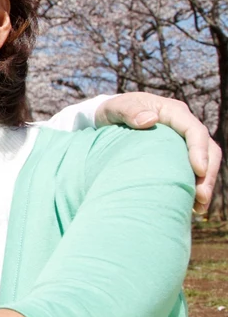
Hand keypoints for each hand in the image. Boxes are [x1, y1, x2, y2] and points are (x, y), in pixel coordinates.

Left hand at [95, 92, 221, 212]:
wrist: (108, 116)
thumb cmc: (112, 111)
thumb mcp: (115, 108)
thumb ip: (129, 111)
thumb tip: (150, 120)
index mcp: (173, 112)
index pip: (194, 131)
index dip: (200, 150)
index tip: (199, 171)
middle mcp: (183, 126)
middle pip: (208, 149)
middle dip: (208, 174)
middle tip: (201, 198)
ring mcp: (183, 141)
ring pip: (205, 162)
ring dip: (205, 184)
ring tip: (198, 208)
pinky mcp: (178, 154)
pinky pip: (192, 170)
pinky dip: (193, 186)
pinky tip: (189, 205)